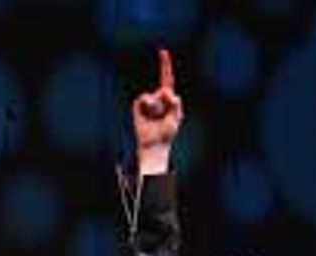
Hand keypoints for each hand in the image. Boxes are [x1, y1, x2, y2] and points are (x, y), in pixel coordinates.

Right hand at [132, 48, 183, 171]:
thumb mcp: (176, 117)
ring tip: (155, 119)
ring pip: (155, 97)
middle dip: (166, 102)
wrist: (153, 143)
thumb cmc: (166, 133)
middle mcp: (158, 97)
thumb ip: (175, 103)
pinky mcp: (138, 105)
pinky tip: (147, 116)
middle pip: (164, 91)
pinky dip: (148, 107)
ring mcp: (148, 101)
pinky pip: (144, 99)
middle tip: (164, 116)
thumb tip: (164, 90)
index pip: (167, 79)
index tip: (163, 51)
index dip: (165, 65)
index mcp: (169, 99)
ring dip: (157, 108)